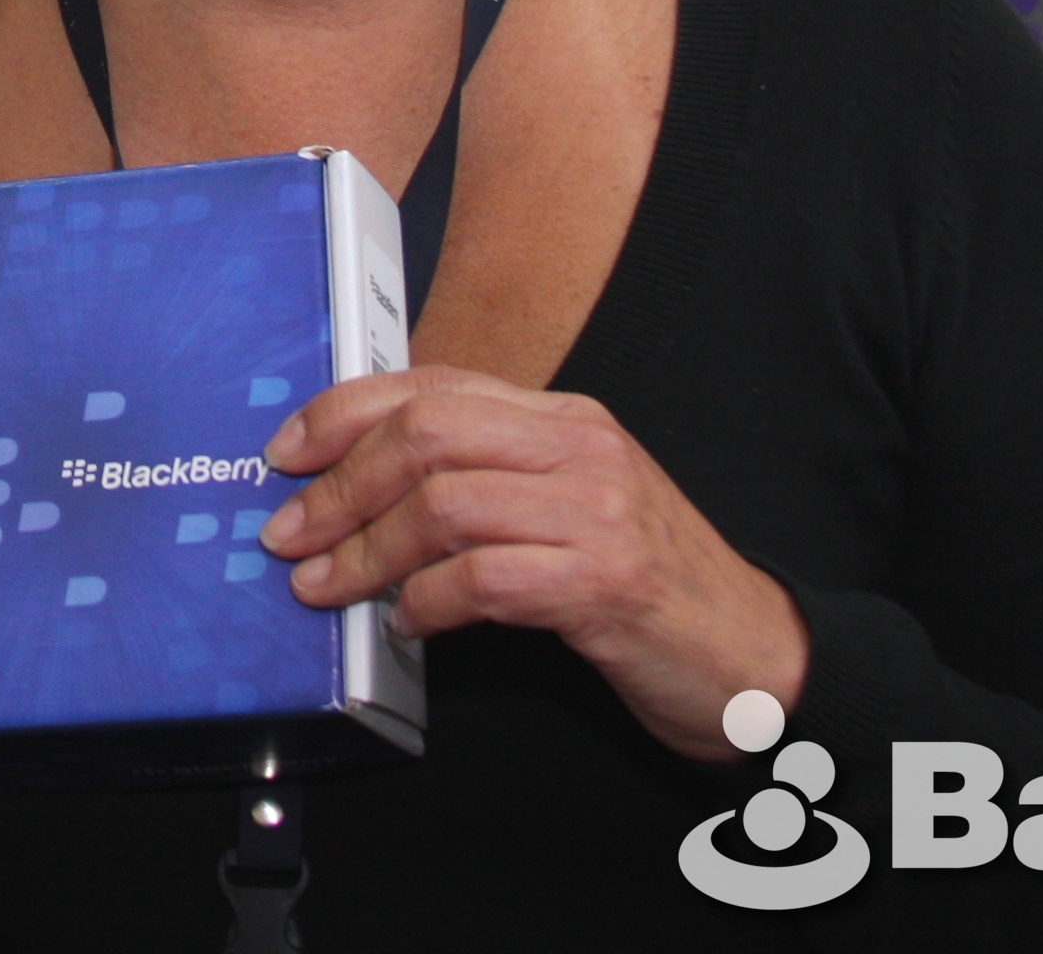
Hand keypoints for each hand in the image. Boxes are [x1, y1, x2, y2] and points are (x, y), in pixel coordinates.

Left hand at [255, 368, 807, 762]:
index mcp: (562, 419)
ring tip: (330, 587)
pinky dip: (430, 600)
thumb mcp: (564, 510)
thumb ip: (484, 484)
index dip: (342, 414)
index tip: (286, 454)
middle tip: (289, 535)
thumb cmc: (644, 588)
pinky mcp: (607, 582)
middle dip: (338, 487)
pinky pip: (487, 577)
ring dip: (366, 550)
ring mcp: (597, 512)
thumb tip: (360, 489)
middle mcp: (580, 447)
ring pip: (443, 503)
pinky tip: (410, 620)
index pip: (430, 386)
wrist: (756, 656)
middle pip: (424, 436)